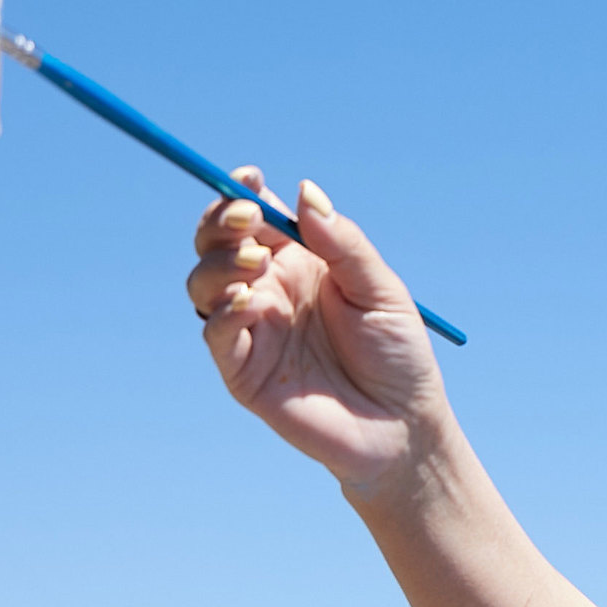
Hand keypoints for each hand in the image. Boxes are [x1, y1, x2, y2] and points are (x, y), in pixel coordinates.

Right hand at [186, 169, 453, 491]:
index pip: (255, 217)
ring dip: (218, 263)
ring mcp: (253, 329)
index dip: (241, 193)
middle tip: (247, 220)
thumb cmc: (397, 354)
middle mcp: (270, 290)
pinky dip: (221, 310)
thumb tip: (304, 190)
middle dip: (220, 221)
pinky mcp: (243, 371)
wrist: (402, 426)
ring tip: (254, 264)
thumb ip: (342, 242)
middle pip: (218, 243)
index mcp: (301, 262)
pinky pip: (214, 332)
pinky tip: (247, 301)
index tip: (248, 179)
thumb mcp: (380, 289)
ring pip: (204, 282)